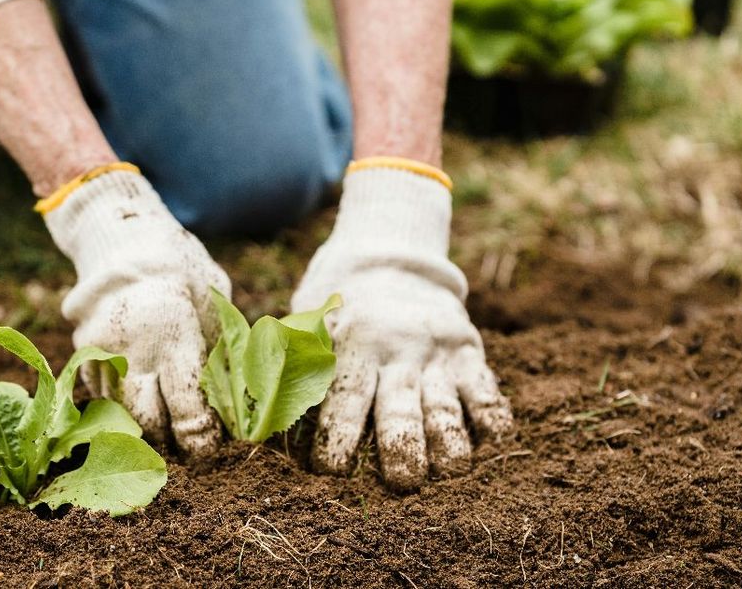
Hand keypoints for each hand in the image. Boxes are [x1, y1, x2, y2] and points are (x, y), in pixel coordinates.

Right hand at [43, 168, 226, 454]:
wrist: (124, 239)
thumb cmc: (182, 271)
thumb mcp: (213, 303)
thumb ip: (217, 350)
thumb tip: (231, 401)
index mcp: (173, 335)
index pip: (186, 407)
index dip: (199, 437)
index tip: (209, 449)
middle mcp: (133, 348)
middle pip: (146, 420)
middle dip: (167, 440)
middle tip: (185, 447)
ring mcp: (101, 351)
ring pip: (119, 412)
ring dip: (141, 426)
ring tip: (163, 430)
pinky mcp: (82, 352)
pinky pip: (101, 394)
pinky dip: (120, 404)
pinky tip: (139, 399)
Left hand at [292, 167, 511, 488]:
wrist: (391, 259)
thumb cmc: (337, 310)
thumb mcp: (306, 324)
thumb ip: (284, 366)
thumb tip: (250, 420)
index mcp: (349, 344)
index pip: (342, 395)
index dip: (336, 434)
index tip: (329, 470)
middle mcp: (395, 349)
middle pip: (399, 406)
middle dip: (400, 446)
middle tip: (402, 482)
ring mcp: (435, 351)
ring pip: (445, 403)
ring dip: (448, 441)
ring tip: (449, 470)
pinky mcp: (468, 351)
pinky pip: (486, 387)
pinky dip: (491, 414)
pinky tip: (492, 440)